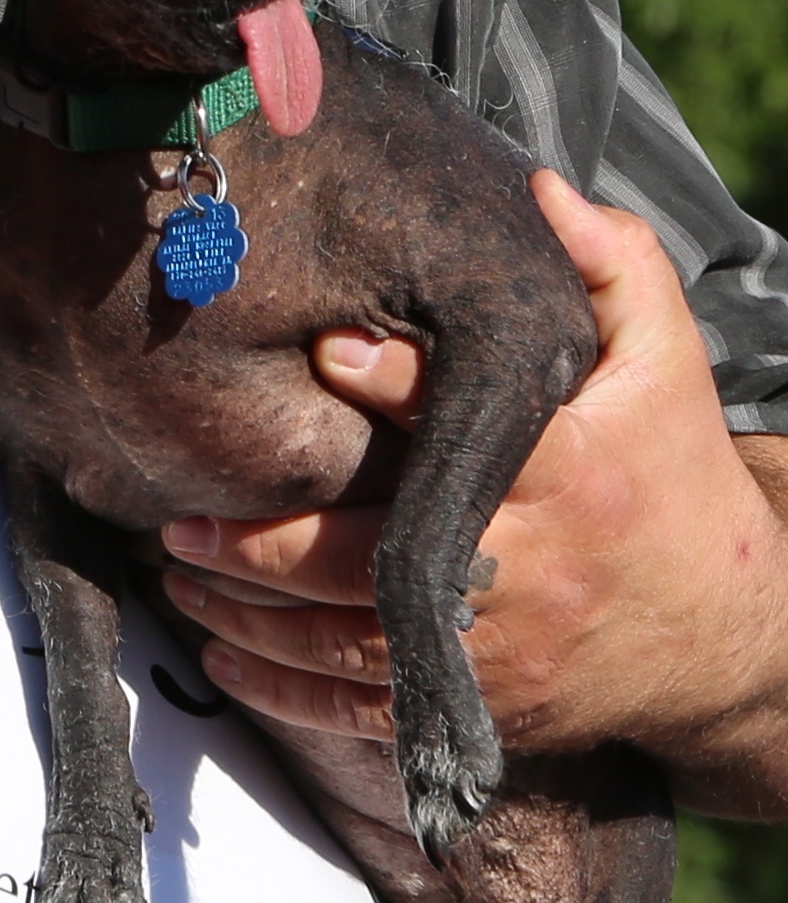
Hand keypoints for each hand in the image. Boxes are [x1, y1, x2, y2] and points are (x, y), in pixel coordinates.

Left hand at [162, 170, 787, 817]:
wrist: (723, 632)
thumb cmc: (671, 478)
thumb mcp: (666, 363)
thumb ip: (613, 268)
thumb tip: (543, 189)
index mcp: (567, 473)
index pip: (470, 424)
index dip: (393, 385)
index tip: (321, 352)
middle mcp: (522, 569)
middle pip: (366, 557)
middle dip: (260, 541)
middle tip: (180, 516)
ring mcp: (496, 652)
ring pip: (345, 642)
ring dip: (249, 614)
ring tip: (180, 575)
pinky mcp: (481, 705)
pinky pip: (367, 713)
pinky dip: (288, 692)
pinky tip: (227, 661)